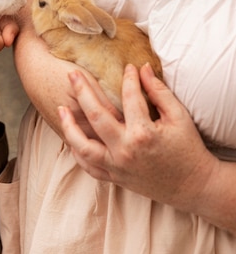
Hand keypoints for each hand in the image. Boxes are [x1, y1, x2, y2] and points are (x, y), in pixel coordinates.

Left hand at [59, 64, 216, 209]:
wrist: (193, 186)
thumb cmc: (188, 149)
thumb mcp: (179, 117)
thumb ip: (159, 91)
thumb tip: (143, 69)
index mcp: (143, 133)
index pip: (129, 97)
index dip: (129, 78)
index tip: (128, 67)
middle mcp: (125, 150)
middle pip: (95, 116)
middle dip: (82, 91)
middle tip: (72, 74)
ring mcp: (117, 166)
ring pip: (83, 146)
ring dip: (69, 126)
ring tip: (60, 108)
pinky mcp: (115, 178)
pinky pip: (89, 167)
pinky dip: (78, 153)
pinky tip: (72, 138)